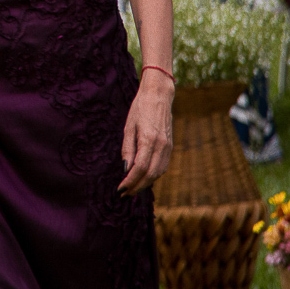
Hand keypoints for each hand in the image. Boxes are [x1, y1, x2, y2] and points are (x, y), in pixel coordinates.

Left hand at [118, 70, 173, 194]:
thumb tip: (125, 169)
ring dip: (145, 184)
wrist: (159, 95)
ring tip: (132, 188)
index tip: (120, 189)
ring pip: (158, 173)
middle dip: (137, 187)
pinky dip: (153, 175)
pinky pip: (162, 166)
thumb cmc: (140, 108)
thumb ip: (128, 149)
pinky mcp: (170, 146)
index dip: (129, 181)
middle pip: (150, 175)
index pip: (139, 168)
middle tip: (124, 194)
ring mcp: (168, 146)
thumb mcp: (129, 127)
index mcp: (149, 140)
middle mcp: (161, 146)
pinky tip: (143, 177)